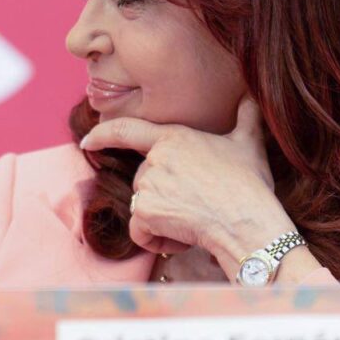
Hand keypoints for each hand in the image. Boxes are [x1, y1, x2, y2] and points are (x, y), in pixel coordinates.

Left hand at [79, 95, 297, 278]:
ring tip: (195, 220)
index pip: (127, 129)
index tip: (88, 141)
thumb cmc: (250, 186)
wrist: (248, 222)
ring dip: (164, 221)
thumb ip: (246, 118)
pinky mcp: (144, 212)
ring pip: (143, 208)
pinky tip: (184, 237)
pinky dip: (158, 241)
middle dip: (163, 198)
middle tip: (197, 204)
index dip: (102, 134)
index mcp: (174, 137)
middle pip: (143, 181)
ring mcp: (147, 185)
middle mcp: (155, 158)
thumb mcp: (249, 145)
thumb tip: (252, 98)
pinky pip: (141, 233)